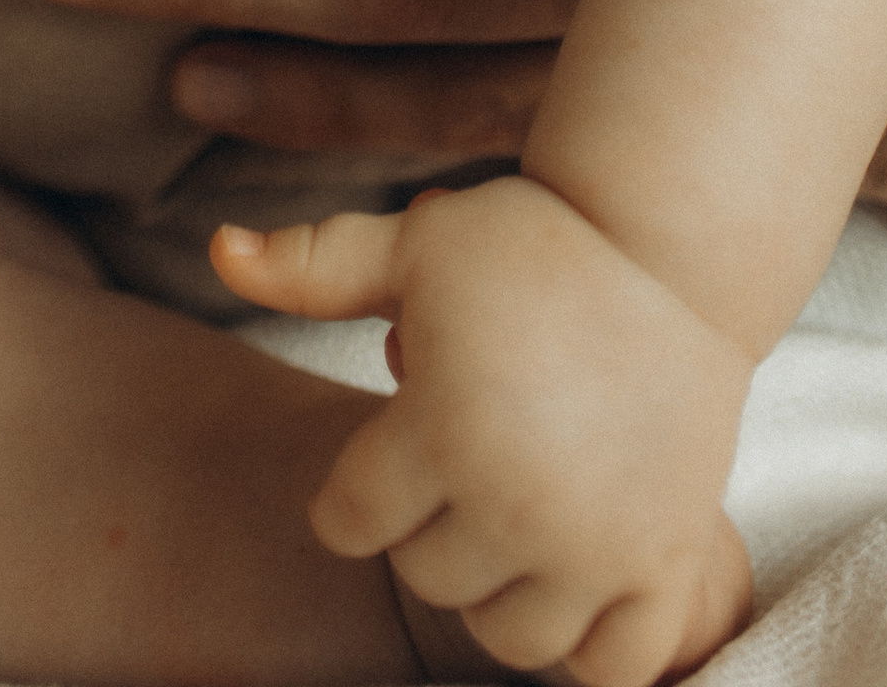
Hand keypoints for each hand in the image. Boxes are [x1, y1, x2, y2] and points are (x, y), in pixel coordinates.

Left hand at [213, 180, 753, 686]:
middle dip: (425, 527)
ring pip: (505, 637)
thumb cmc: (528, 243)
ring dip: (494, 590)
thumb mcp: (414, 242)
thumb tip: (217, 247)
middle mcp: (518, 502)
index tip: (388, 446)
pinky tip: (572, 580)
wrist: (669, 251)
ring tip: (506, 517)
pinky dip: (584, 644)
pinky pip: (608, 667)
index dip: (353, 486)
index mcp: (443, 427)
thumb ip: (313, 266)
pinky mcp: (665, 563)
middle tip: (458, 460)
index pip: (346, 521)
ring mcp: (598, 545)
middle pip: (425, 578)